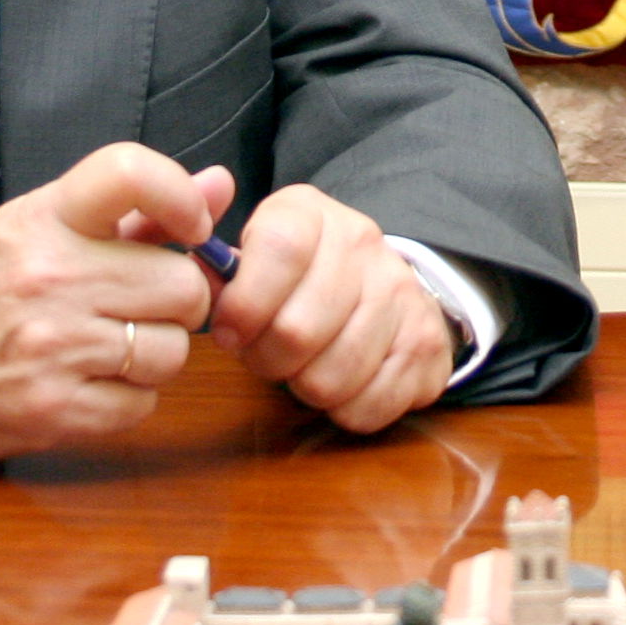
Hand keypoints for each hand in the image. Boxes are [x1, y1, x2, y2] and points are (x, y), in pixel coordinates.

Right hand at [0, 142, 219, 458]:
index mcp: (48, 219)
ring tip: (110, 343)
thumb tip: (220, 186)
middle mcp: (51, 278)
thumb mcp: (43, 228)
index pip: (132, 173)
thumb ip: (136, 210)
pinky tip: (92, 381)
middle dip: (176, 298)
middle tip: (142, 303)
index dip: (182, 198)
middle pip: (183, 285)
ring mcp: (53, 348)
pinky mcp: (53, 411)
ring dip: (155, 352)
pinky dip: (129, 398)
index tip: (192, 226)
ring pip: (172, 350)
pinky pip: (142, 404)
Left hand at [211, 184, 454, 432]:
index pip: (281, 249)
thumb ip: (219, 268)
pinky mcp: (429, 343)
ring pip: (331, 378)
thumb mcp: (253, 255)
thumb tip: (197, 272)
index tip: (230, 332)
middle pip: (298, 331)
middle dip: (267, 360)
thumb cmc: (297, 277)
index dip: (246, 303)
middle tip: (267, 355)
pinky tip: (343, 383)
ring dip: (305, 387)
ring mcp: (403, 291)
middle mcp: (364, 243)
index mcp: (311, 214)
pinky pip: (371, 406)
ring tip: (304, 367)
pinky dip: (346, 410)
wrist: (379, 281)